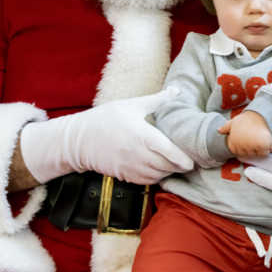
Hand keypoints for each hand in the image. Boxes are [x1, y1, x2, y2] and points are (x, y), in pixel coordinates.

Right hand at [19, 87, 192, 183]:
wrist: (79, 139)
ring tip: (173, 164)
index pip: (169, 152)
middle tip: (187, 161)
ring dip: (167, 172)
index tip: (192, 161)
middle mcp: (137, 154)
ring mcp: (130, 167)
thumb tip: (177, 90)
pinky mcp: (124, 175)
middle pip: (166, 166)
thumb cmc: (106, 118)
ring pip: (157, 176)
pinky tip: (158, 169)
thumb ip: (157, 100)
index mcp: (142, 135)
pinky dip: (155, 177)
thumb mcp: (132, 105)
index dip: (183, 159)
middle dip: (179, 166)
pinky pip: (146, 181)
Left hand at [217, 111, 271, 157]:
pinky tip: (264, 139)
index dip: (245, 147)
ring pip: (257, 154)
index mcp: (233, 143)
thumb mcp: (234, 122)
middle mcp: (240, 146)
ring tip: (259, 137)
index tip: (248, 138)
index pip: (240, 153)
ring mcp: (250, 146)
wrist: (259, 114)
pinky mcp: (261, 146)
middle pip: (249, 154)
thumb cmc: (247, 119)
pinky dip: (266, 148)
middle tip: (254, 136)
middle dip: (253, 148)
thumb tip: (218, 130)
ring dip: (259, 148)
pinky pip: (264, 152)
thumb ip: (226, 127)